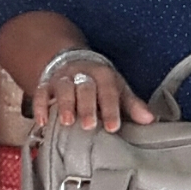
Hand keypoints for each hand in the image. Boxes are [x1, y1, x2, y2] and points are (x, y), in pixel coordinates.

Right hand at [33, 58, 153, 134]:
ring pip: (63, 89)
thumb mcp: (118, 89)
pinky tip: (42, 122)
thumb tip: (150, 120)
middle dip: (87, 106)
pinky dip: (40, 107)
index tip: (113, 127)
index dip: (111, 108)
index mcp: (103, 74)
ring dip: (65, 105)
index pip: (108, 90)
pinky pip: (40, 93)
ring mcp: (62, 79)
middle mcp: (82, 74)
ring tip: (67, 123)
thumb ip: (132, 105)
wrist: (73, 62)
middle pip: (85, 88)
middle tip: (89, 125)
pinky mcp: (45, 85)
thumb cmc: (100, 83)